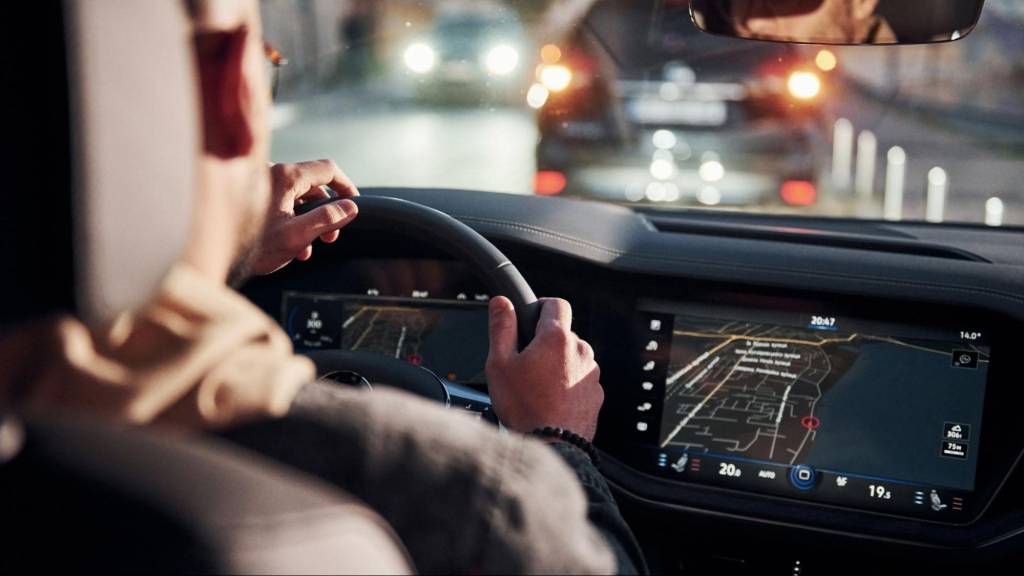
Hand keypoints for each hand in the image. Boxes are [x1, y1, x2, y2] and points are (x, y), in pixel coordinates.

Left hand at [248, 159, 359, 275]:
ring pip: (296, 196)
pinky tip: (290, 243)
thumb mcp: (297, 235)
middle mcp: (272, 173)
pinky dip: (291, 218)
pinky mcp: (249, 196)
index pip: (328, 170)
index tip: (354, 205)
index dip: (346, 186)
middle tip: (330, 238)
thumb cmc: (252, 247)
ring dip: (308, 220)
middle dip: (326, 211)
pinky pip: (279, 201)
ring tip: (308, 247)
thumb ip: (327, 219)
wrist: (212, 254)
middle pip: (312, 185)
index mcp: (286, 177)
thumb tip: (350, 208)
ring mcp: (258, 183)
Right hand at [485, 296, 603, 440]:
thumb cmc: (524, 407)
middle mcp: (580, 351)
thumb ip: (502, 327)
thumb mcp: (499, 363)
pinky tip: (551, 401)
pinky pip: (580, 379)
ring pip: (572, 358)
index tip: (530, 318)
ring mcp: (592, 374)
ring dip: (557, 365)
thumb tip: (501, 303)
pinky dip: (567, 384)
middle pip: (563, 333)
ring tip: (537, 387)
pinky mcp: (596, 394)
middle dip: (545, 342)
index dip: (541, 306)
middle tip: (525, 362)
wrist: (552, 446)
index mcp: (557, 338)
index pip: (556, 304)